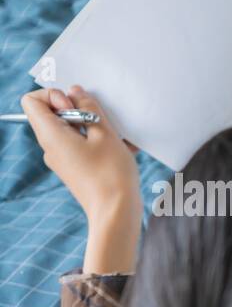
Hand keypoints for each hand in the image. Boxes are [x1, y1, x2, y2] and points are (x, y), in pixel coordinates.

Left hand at [21, 86, 141, 273]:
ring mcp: (63, 159)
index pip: (32, 100)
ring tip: (118, 136)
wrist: (117, 213)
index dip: (54, 95)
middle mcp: (51, 146)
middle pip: (54, 114)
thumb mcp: (104, 133)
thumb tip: (76, 93)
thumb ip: (89, 108)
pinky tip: (124, 148)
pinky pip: (83, 146)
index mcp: (50, 135)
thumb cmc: (110, 174)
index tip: (77, 106)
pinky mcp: (76, 169)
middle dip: (79, 110)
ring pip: (72, 130)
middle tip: (101, 120)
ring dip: (94, 127)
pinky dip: (100, 142)